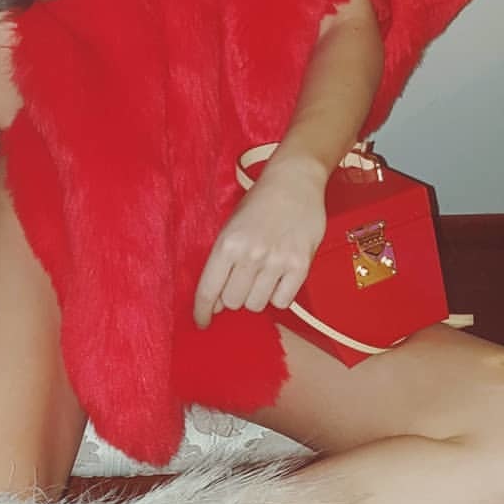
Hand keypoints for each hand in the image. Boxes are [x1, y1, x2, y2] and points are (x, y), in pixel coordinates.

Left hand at [192, 156, 327, 329]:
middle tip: (241, 282)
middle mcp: (250, 255)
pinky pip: (282, 301)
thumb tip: (216, 302)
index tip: (203, 322)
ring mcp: (277, 261)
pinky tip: (277, 280)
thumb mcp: (230, 226)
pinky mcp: (301, 265)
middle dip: (233, 297)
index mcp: (227, 244)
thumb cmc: (259, 203)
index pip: (209, 290)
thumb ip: (222, 262)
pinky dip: (277, 296)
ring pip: (257, 304)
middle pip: (233, 301)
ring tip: (261, 277)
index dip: (202, 311)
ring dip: (255, 297)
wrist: (294, 181)